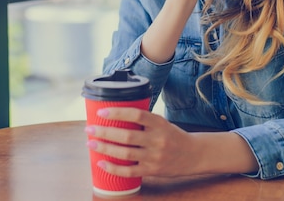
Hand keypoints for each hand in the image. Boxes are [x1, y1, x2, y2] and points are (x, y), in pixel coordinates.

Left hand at [84, 107, 200, 177]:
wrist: (193, 154)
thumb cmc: (173, 135)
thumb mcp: (162, 122)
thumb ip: (143, 120)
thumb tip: (115, 115)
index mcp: (159, 124)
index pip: (137, 115)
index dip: (118, 113)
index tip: (102, 112)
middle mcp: (157, 140)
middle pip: (127, 136)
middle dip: (105, 132)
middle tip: (89, 128)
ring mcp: (155, 156)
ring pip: (125, 153)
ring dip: (105, 148)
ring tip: (91, 143)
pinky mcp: (152, 170)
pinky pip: (129, 171)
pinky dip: (113, 168)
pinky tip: (101, 163)